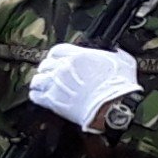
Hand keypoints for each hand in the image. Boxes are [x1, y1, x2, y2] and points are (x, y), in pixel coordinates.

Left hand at [26, 42, 140, 129]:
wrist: (113, 107)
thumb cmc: (120, 86)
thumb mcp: (122, 60)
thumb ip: (112, 53)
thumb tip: (112, 50)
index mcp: (79, 56)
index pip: (58, 50)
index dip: (57, 55)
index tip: (58, 59)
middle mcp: (63, 68)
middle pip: (45, 63)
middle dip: (49, 68)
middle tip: (53, 74)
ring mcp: (56, 84)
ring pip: (37, 79)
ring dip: (40, 82)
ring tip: (45, 85)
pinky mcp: (52, 101)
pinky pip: (35, 96)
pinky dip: (37, 96)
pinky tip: (42, 97)